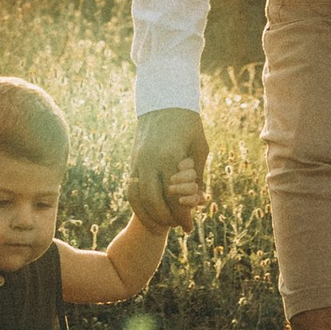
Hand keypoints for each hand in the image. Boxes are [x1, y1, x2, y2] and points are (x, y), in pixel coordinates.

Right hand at [129, 108, 209, 233]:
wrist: (164, 101)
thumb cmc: (188, 124)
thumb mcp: (199, 148)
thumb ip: (197, 176)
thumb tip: (198, 202)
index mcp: (169, 158)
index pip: (174, 197)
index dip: (182, 216)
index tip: (190, 228)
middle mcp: (149, 161)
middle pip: (153, 202)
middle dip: (165, 219)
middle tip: (177, 227)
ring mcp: (137, 161)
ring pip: (136, 198)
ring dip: (148, 216)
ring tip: (160, 227)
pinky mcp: (132, 161)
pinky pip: (131, 188)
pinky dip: (138, 205)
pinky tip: (149, 213)